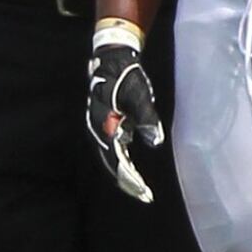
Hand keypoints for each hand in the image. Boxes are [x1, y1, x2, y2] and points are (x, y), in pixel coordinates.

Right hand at [86, 20, 161, 202]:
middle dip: (126, 180)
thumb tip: (154, 141)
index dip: (129, 176)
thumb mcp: (139, 94)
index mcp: (104, 122)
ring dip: (123, 172)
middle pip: (110, 162)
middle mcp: (98, 127)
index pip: (116, 158)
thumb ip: (146, 118)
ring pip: (109, 156)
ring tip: (139, 187)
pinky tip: (131, 167)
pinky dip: (121, 161)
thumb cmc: (126, 75)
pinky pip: (111, 148)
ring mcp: (99, 125)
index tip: (144, 190)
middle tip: (144, 194)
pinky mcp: (105, 122)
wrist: (112, 57)